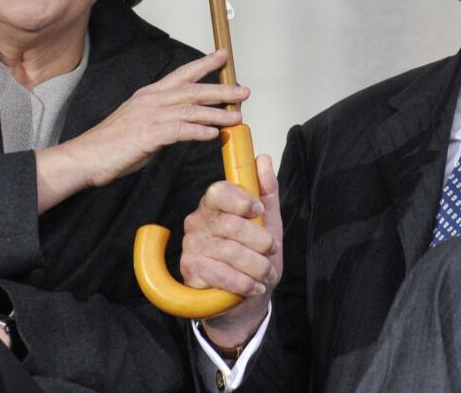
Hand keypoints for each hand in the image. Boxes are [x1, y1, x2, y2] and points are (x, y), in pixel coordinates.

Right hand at [36, 50, 248, 211]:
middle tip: (243, 91)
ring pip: (191, 110)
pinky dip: (198, 131)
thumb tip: (184, 126)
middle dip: (221, 90)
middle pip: (193, 90)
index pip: (182, 74)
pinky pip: (179, 131)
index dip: (204, 64)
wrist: (85, 157)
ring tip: (236, 117)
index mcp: (149, 95)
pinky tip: (213, 135)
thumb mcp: (141, 124)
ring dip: (217, 113)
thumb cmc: (111, 144)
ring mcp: (149, 116)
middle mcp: (151, 100)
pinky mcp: (148, 135)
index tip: (223, 56)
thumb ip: (163, 121)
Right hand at [181, 154, 282, 349]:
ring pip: (228, 251)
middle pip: (230, 224)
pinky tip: (253, 286)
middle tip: (271, 250)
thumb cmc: (255, 258)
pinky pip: (219, 273)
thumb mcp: (268, 224)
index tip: (258, 212)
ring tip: (265, 273)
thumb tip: (262, 159)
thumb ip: (267, 192)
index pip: (218, 191)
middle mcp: (198, 221)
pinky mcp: (189, 270)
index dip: (240, 200)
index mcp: (215, 205)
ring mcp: (192, 246)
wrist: (245, 300)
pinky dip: (243, 282)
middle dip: (259, 240)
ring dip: (256, 265)